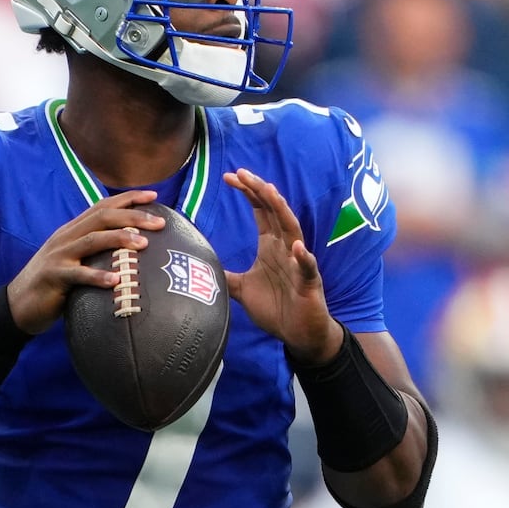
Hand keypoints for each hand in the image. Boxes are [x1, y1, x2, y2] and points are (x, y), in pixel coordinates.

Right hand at [6, 191, 165, 334]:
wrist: (17, 305)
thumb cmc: (54, 285)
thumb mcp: (75, 261)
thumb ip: (96, 253)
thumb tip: (132, 251)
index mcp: (73, 230)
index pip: (102, 206)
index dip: (128, 199)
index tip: (154, 196)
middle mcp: (66, 237)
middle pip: (102, 217)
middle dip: (132, 215)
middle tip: (159, 222)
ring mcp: (59, 255)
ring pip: (92, 240)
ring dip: (119, 239)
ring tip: (144, 243)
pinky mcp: (53, 276)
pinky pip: (78, 275)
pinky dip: (97, 276)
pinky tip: (116, 281)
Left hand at [223, 168, 342, 364]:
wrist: (298, 334)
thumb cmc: (276, 308)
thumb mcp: (242, 289)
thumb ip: (225, 274)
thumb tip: (199, 266)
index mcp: (270, 245)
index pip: (260, 211)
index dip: (248, 192)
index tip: (230, 176)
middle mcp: (285, 248)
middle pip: (274, 212)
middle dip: (259, 191)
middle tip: (242, 173)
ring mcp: (298, 263)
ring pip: (292, 230)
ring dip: (282, 210)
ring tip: (270, 192)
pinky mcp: (309, 283)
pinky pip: (307, 267)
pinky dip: (303, 257)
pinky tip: (296, 247)